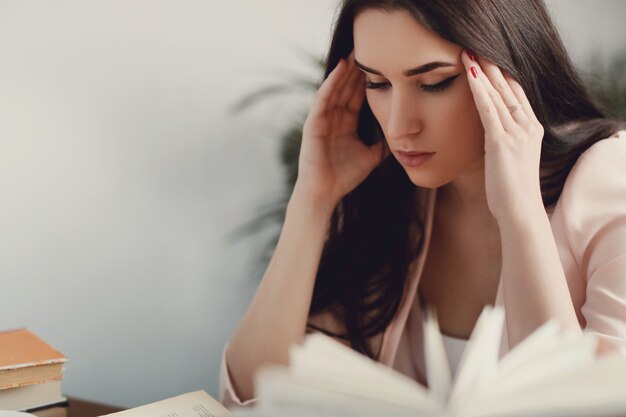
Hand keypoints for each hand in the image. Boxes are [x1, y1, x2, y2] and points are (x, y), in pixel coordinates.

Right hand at [294, 50, 387, 209]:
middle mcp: (334, 118)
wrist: (326, 193)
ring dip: (344, 71)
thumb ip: (383, 145)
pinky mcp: (314, 124)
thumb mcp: (371, 156)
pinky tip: (339, 69)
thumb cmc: (344, 177)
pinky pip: (323, 99)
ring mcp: (323, 120)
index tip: (382, 64)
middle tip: (369, 49)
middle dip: (356, 70)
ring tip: (355, 53)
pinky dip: (331, 84)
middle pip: (346, 88)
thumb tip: (403, 138)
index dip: (368, 80)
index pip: (358, 96)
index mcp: (346, 123)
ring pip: (335, 89)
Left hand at [461, 50, 544, 223]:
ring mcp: (517, 133)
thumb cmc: (511, 192)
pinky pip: (489, 110)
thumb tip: (489, 137)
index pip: (516, 94)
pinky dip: (479, 91)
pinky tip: (469, 76)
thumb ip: (502, 143)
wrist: (520, 211)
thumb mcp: (509, 160)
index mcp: (531, 130)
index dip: (501, 76)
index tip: (487, 60)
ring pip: (498, 94)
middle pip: (508, 88)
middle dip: (491, 67)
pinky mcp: (503, 142)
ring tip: (468, 54)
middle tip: (475, 48)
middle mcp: (528, 127)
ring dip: (482, 72)